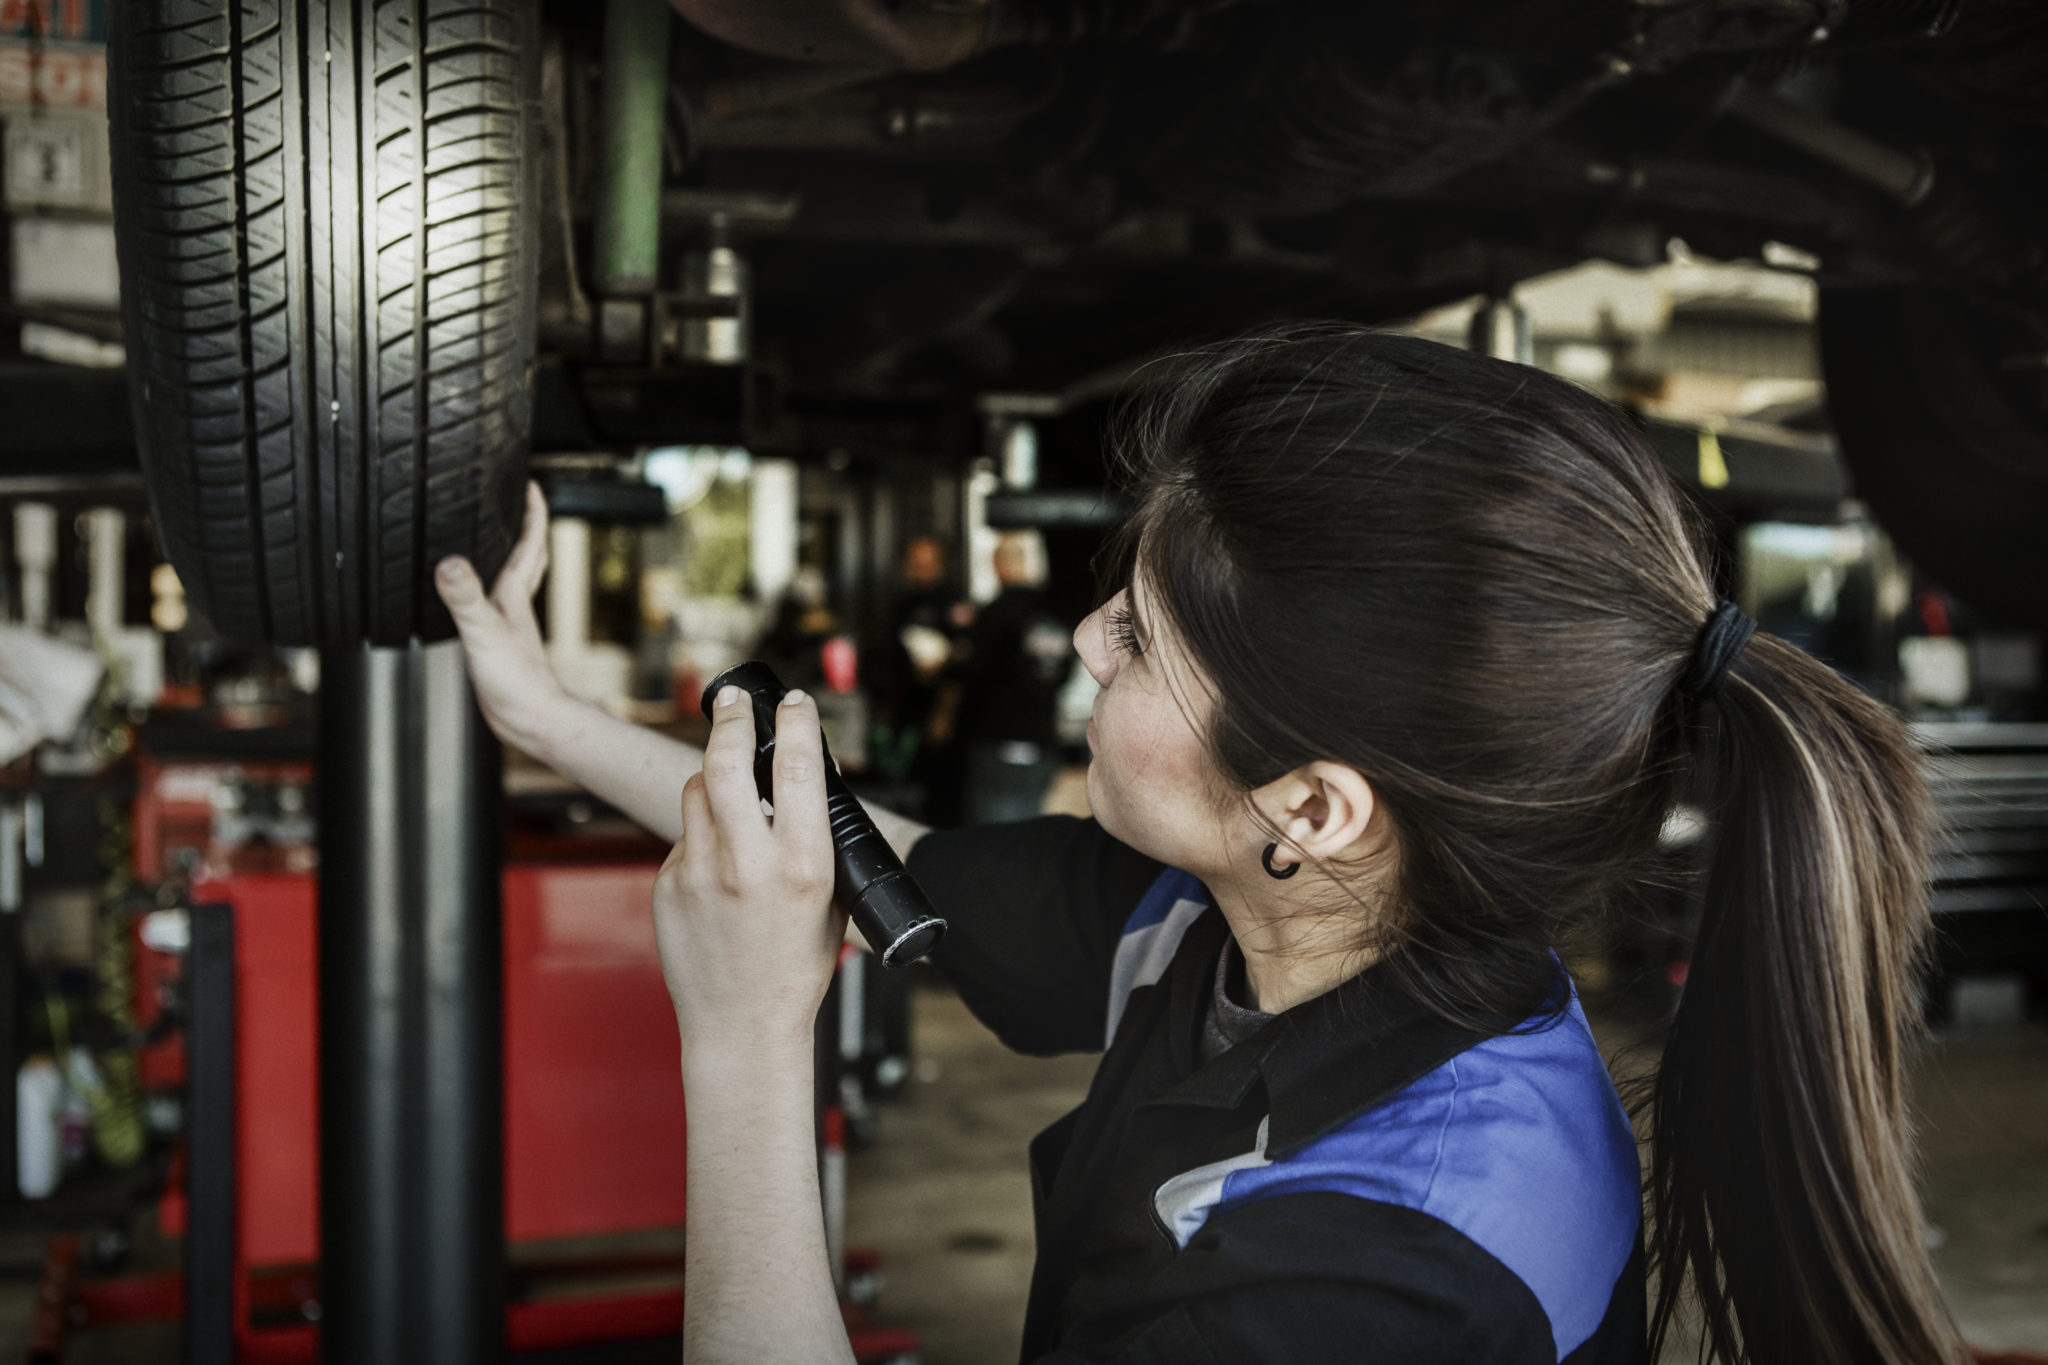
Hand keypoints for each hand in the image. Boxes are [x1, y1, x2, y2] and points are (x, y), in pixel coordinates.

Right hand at [435, 482, 566, 753]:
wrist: (533, 721)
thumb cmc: (518, 682)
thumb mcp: (484, 633)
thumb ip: (465, 598)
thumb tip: (448, 563)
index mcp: (514, 595)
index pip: (529, 542)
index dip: (531, 510)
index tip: (529, 483)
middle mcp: (516, 605)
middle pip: (527, 557)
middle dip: (525, 526)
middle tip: (519, 501)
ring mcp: (510, 625)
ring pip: (514, 580)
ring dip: (510, 556)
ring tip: (497, 539)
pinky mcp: (500, 647)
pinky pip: (495, 608)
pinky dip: (488, 593)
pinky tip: (475, 600)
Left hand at [656, 685, 842, 1063]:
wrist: (742, 1026)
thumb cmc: (794, 968)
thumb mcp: (828, 899)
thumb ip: (812, 841)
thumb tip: (802, 787)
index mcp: (801, 864)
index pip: (797, 767)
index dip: (796, 721)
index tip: (794, 701)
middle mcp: (746, 863)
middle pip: (727, 760)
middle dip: (731, 718)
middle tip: (733, 701)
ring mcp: (700, 872)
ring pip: (696, 790)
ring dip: (714, 776)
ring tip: (730, 785)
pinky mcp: (668, 885)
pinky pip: (684, 837)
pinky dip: (701, 835)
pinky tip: (718, 866)